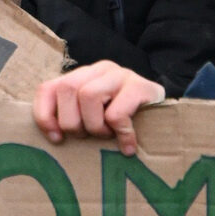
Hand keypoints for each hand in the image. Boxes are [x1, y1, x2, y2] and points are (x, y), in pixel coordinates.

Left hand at [34, 60, 165, 155]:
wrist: (169, 117)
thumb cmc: (125, 123)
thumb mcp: (94, 120)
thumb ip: (73, 120)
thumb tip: (55, 137)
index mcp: (81, 76)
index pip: (48, 88)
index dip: (45, 115)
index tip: (56, 138)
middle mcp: (99, 69)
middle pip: (67, 89)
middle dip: (73, 123)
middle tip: (90, 136)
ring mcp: (121, 74)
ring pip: (89, 95)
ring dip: (96, 126)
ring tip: (108, 136)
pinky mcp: (141, 86)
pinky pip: (117, 112)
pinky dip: (120, 134)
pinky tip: (127, 145)